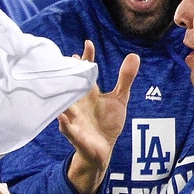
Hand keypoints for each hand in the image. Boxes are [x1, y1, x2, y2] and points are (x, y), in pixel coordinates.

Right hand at [58, 42, 138, 193]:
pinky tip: (61, 117)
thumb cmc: (108, 123)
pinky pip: (67, 128)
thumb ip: (125, 78)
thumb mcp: (119, 99)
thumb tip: (134, 55)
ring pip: (65, 105)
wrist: (102, 149)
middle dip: (68, 74)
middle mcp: (79, 103)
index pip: (86, 73)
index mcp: (89, 93)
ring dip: (63, 97)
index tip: (88, 43)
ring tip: (59, 85)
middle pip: (72, 86)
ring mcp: (75, 118)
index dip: (87, 59)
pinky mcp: (75, 134)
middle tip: (67, 59)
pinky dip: (64, 123)